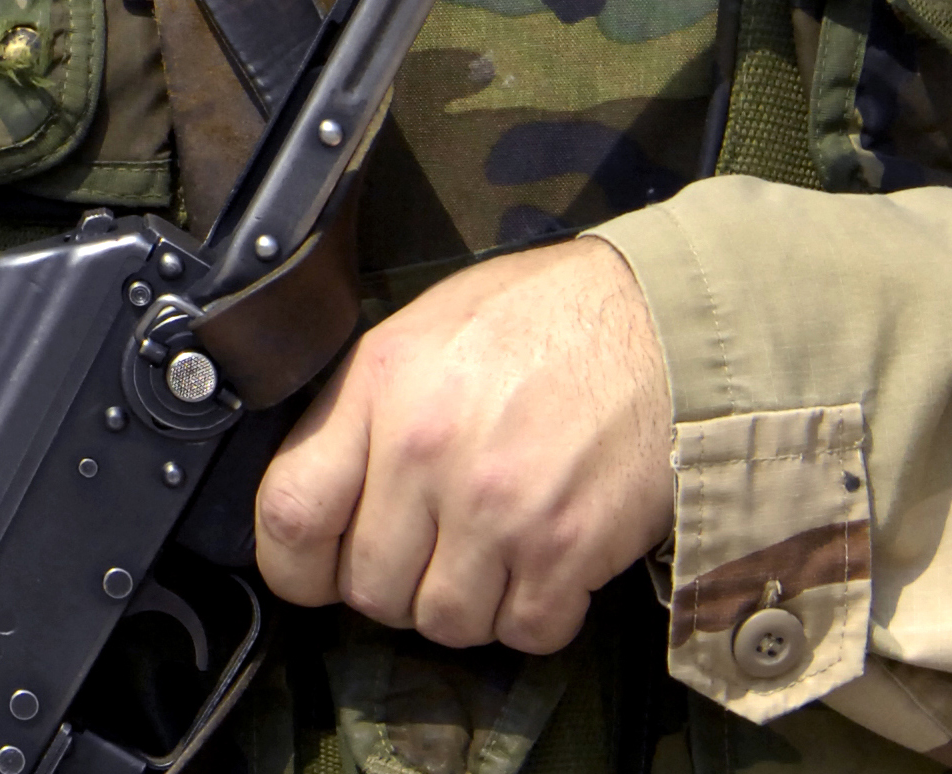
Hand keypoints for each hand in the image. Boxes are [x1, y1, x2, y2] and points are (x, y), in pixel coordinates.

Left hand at [254, 239, 673, 655]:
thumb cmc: (540, 319)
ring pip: (444, 623)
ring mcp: (496, 507)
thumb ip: (363, 411)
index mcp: (378, 388)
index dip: (293, 567)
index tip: (316, 574)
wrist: (662, 322)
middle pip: (370, 589)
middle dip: (395, 586)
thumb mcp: (421, 332)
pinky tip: (546, 565)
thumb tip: (325, 490)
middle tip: (431, 552)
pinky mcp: (567, 547)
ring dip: (465, 606)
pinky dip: (534, 615)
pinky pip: (525, 631)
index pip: (290, 514)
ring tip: (492, 555)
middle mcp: (426, 452)